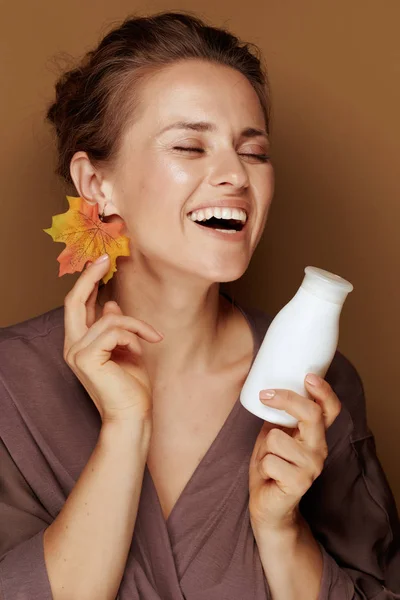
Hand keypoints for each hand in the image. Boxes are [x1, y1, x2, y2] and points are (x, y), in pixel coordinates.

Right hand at [63, 254, 162, 423]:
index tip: (101, 262)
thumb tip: (111, 304)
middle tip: (105, 259)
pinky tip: (141, 349)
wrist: (133, 416)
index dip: (87, 282)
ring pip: (110, 318)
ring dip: (136, 326)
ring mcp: (76, 352)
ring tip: (149, 340)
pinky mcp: (87, 357)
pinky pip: (116, 329)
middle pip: (73, 302)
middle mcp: (72, 346)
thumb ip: (114, 327)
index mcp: (79, 343)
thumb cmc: (131, 386)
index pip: (76, 306)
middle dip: (89, 277)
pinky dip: (135, 335)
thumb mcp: (126, 349)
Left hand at [248, 374, 340, 532]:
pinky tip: (269, 475)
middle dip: (285, 399)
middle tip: (265, 395)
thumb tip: (270, 386)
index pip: (330, 409)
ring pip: (277, 437)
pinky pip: (270, 460)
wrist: (269, 506)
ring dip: (264, 447)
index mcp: (316, 435)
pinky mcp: (299, 483)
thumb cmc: (271, 465)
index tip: (308, 376)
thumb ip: (281, 416)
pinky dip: (262, 465)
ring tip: (269, 459)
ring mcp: (311, 467)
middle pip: (311, 414)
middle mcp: (319, 449)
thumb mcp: (276, 434)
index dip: (323, 391)